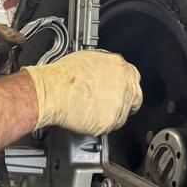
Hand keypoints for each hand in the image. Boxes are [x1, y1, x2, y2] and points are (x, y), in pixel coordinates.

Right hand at [23, 51, 141, 135]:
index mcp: (119, 66)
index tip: (120, 92)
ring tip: (90, 111)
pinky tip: (86, 118)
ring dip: (110, 116)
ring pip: (121, 115)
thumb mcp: (89, 59)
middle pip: (134, 98)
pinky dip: (99, 126)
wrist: (52, 90)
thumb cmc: (62, 75)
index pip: (134, 78)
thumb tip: (106, 74)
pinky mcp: (110, 121)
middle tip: (108, 105)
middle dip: (124, 103)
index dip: (126, 87)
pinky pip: (109, 127)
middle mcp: (124, 85)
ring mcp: (119, 104)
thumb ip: (105, 68)